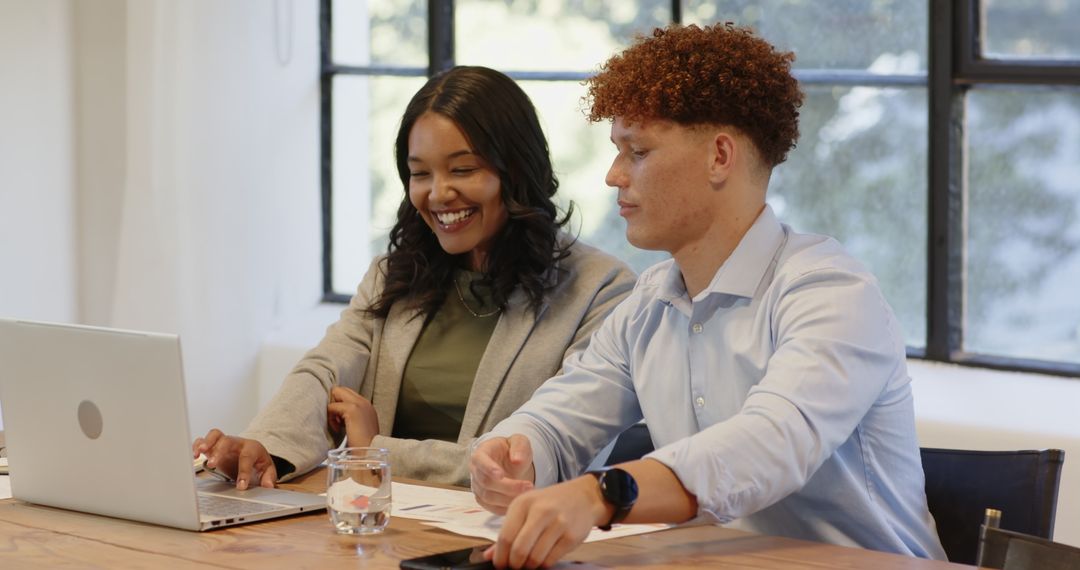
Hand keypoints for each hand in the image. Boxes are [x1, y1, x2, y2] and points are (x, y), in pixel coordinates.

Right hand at [192, 429, 276, 489]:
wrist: (251, 454)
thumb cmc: (257, 462)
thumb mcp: (267, 470)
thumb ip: (269, 477)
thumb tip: (268, 486)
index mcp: (252, 448)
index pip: (247, 457)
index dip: (244, 472)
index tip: (240, 486)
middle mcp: (237, 442)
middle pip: (228, 441)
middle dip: (220, 451)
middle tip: (214, 465)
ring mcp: (224, 443)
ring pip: (214, 435)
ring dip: (205, 443)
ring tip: (198, 454)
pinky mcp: (213, 446)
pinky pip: (203, 441)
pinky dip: (196, 446)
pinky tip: (193, 456)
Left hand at [327, 386, 378, 446]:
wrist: (370, 454)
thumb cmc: (363, 447)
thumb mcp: (361, 428)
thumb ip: (353, 418)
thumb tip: (339, 416)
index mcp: (367, 406)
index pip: (347, 394)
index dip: (339, 404)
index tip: (340, 420)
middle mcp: (364, 402)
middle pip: (340, 389)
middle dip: (334, 403)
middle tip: (337, 420)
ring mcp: (359, 404)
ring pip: (336, 393)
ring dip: (332, 410)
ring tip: (338, 426)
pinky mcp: (352, 409)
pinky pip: (332, 406)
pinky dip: (331, 418)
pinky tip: (338, 430)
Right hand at [469, 435, 535, 514]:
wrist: (509, 461)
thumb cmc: (512, 449)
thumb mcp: (519, 441)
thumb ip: (519, 447)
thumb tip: (517, 460)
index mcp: (481, 453)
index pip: (480, 461)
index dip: (489, 468)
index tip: (502, 475)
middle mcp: (476, 470)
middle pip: (486, 482)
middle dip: (508, 487)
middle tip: (528, 486)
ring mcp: (478, 486)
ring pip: (488, 497)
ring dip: (508, 499)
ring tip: (526, 494)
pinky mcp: (483, 498)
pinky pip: (490, 507)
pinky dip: (504, 508)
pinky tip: (518, 503)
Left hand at [486, 476, 607, 568]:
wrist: (583, 497)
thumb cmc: (549, 503)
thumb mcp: (526, 509)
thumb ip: (508, 531)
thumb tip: (490, 555)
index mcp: (523, 503)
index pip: (505, 536)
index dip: (501, 556)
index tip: (500, 565)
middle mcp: (541, 511)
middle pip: (519, 549)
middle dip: (515, 564)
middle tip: (515, 567)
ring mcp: (558, 523)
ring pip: (535, 558)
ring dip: (529, 566)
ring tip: (530, 562)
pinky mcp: (571, 536)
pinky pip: (551, 560)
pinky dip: (544, 564)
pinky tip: (543, 558)